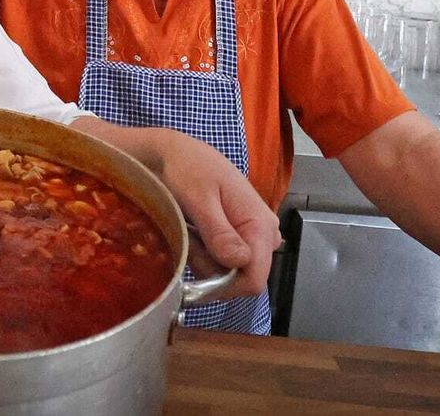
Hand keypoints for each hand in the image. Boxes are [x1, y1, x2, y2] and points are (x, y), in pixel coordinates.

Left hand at [155, 131, 281, 299]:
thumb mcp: (199, 198)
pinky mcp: (239, 237)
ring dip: (203, 260)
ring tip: (189, 230)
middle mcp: (264, 234)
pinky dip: (202, 254)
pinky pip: (223, 262)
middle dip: (210, 270)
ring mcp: (252, 236)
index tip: (194, 278)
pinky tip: (193, 232)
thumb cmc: (187, 168)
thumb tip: (240, 262)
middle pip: (241, 279)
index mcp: (260, 225)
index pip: (254, 279)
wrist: (175, 152)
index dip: (225, 287)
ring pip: (229, 272)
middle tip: (188, 241)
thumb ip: (219, 231)